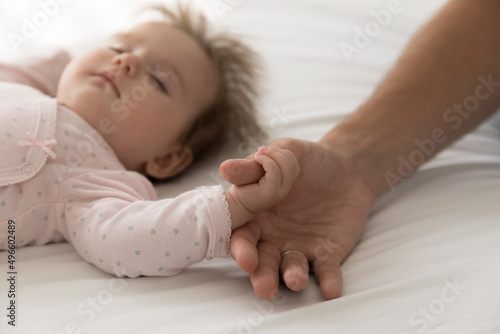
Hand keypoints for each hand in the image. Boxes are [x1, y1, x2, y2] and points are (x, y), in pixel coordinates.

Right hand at [220, 138, 377, 299]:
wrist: (348, 167)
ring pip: (291, 270)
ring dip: (292, 278)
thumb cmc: (308, 160)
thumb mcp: (283, 154)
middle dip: (262, 276)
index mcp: (257, 216)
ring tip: (295, 281)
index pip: (244, 236)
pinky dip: (328, 282)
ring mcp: (300, 247)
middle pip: (263, 262)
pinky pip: (326, 271)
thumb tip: (225, 168)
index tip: (245, 258)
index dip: (242, 249)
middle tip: (264, 288)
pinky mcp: (327, 254)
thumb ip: (255, 166)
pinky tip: (330, 290)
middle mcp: (273, 237)